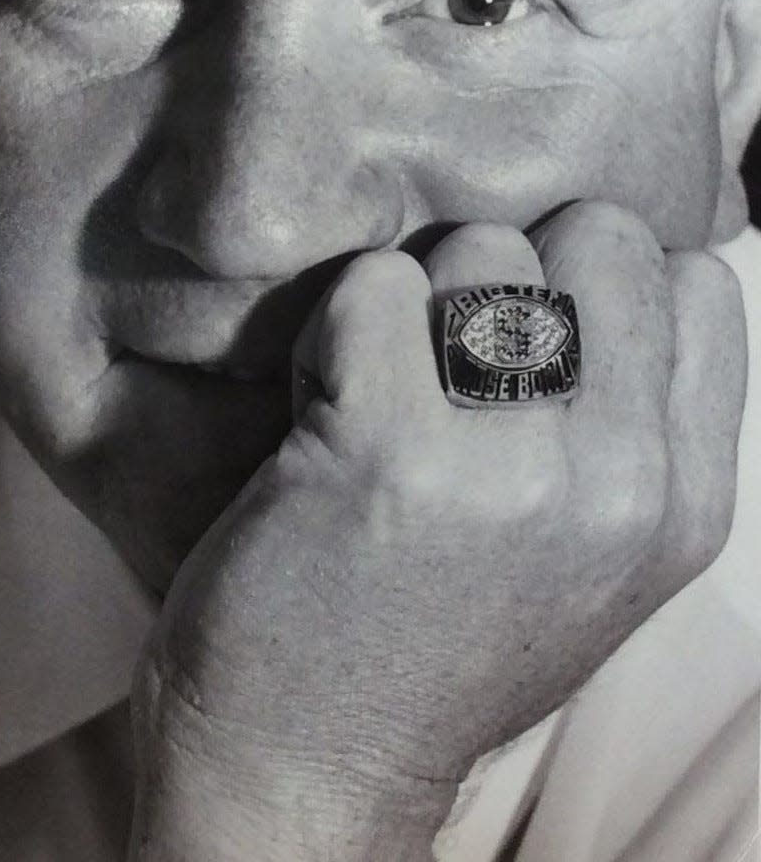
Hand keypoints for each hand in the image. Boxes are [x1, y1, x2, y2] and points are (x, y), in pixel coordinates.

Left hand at [129, 202, 745, 861]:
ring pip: (484, 246)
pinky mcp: (390, 451)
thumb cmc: (444, 639)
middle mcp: (620, 483)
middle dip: (516, 272)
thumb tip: (629, 257)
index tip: (534, 347)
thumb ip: (631, 421)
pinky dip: (333, 324)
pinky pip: (377, 282)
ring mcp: (510, 467)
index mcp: (684, 504)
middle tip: (449, 361)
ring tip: (382, 394)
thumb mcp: (595, 553)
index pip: (695, 281)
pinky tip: (322, 407)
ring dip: (417, 298)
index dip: (602, 284)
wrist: (310, 771)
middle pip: (597, 234)